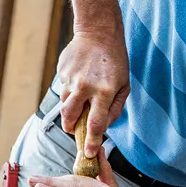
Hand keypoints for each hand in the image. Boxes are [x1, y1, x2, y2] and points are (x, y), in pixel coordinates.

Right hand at [57, 28, 129, 157]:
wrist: (98, 32)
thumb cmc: (115, 62)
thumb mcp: (124, 86)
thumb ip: (114, 110)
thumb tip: (102, 128)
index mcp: (104, 92)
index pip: (95, 125)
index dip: (92, 142)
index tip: (88, 153)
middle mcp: (85, 87)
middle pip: (70, 119)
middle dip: (72, 129)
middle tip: (76, 130)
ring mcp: (71, 79)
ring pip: (64, 106)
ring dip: (70, 112)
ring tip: (80, 104)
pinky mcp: (61, 72)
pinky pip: (63, 90)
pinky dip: (70, 92)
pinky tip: (79, 81)